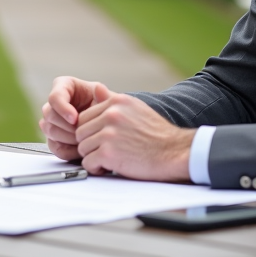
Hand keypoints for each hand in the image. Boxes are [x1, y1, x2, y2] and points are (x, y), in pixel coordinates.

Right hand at [39, 76, 104, 160]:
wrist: (107, 125)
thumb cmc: (105, 107)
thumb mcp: (108, 99)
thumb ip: (104, 96)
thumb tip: (99, 88)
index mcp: (64, 86)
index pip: (55, 97)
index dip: (62, 109)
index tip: (75, 119)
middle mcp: (55, 103)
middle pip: (49, 115)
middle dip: (66, 126)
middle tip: (82, 133)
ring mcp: (52, 121)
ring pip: (50, 130)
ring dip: (67, 138)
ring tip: (85, 140)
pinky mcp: (54, 138)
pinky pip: (54, 146)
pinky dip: (67, 150)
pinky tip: (81, 149)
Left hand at [74, 83, 193, 180]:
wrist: (175, 153)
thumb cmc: (157, 134)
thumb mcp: (136, 109)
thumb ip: (112, 100)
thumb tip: (96, 88)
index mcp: (117, 102)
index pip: (85, 116)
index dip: (92, 131)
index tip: (103, 139)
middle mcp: (111, 114)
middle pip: (80, 132)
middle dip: (90, 144)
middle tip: (105, 151)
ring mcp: (109, 133)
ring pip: (82, 148)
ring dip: (93, 157)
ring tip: (110, 159)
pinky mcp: (108, 153)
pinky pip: (88, 163)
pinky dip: (97, 168)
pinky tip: (111, 166)